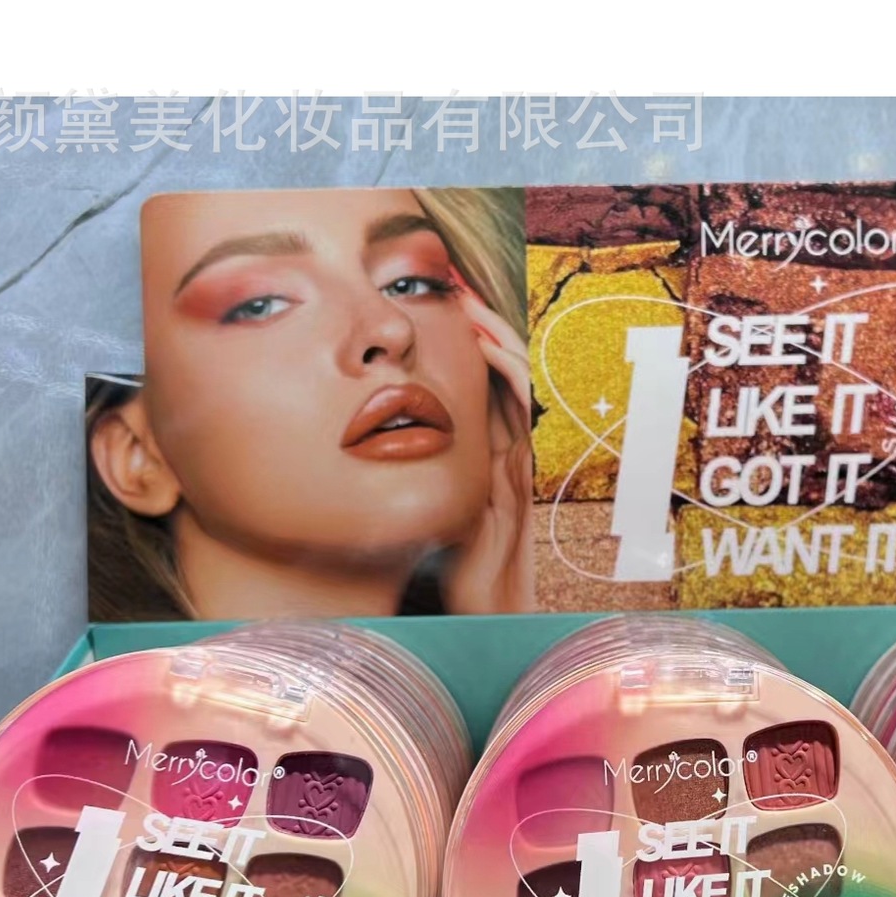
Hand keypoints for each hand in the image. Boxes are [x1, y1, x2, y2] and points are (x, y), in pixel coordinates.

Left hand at [443, 297, 534, 614]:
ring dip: (496, 335)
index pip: (483, 380)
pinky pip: (520, 414)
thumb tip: (376, 442)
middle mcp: (507, 450)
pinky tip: (485, 347)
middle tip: (455, 280)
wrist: (488, 616)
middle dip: (484, 321)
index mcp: (487, 454)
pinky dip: (506, 375)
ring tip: (469, 300)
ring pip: (519, 381)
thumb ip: (420, 474)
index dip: (467, 339)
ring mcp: (517, 461)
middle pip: (506, 369)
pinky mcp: (519, 478)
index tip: (439, 300)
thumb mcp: (432, 506)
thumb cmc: (456, 570)